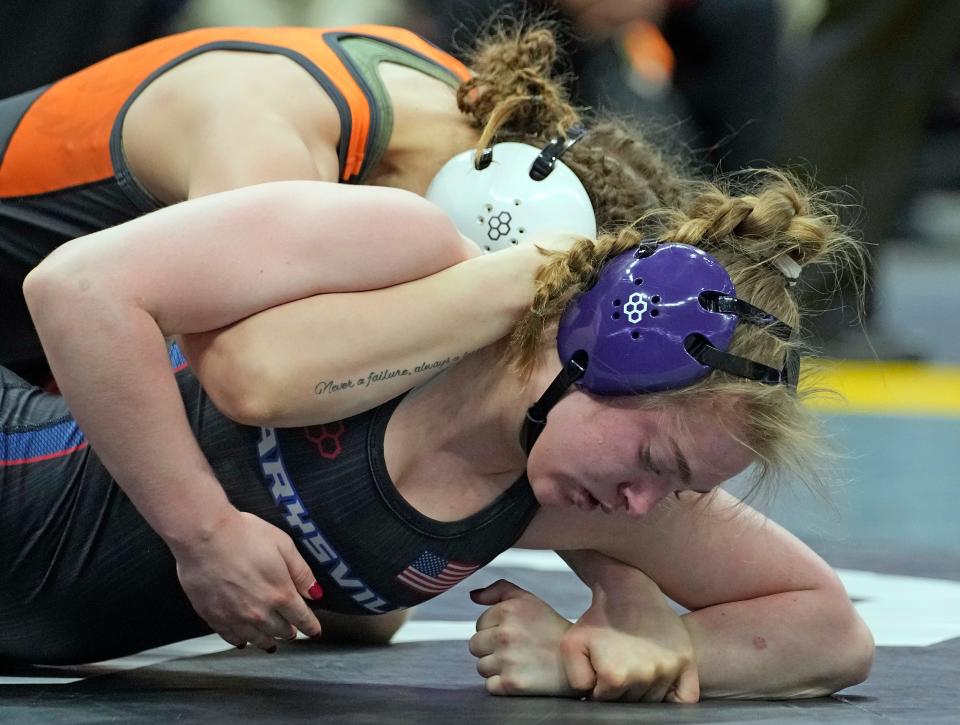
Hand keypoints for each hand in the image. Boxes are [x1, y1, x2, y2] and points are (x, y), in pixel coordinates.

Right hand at [172, 509, 323, 651]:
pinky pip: (231, 637)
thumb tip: (315, 592)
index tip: (315, 631)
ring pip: (257, 638)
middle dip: (289, 631)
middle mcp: (260, 611)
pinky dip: (241, 640)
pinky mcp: (214, 617)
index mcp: (281, 593)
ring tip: (271, 643)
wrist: (203, 537)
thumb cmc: (242, 534)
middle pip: (280, 630)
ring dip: (267, 641)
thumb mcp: (283, 545)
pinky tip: (242, 640)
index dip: (311, 626)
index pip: (302, 618)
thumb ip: (301, 572)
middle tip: (292, 631)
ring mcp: (236, 617)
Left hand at [468, 579, 581, 696]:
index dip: (494, 629)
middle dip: (490, 649)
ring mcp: (507, 660)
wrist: (578, 663)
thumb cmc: (550, 628)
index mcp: (508, 610)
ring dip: (496, 668)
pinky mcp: (511, 684)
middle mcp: (505, 634)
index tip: (515, 634)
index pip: (480, 624)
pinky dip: (502, 685)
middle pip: (475, 645)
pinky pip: (490, 686)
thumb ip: (499, 590)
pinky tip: (520, 676)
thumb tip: (473, 595)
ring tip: (519, 663)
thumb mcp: (528, 600)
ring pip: (481, 667)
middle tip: (514, 650)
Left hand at [564, 581, 699, 702]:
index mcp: (615, 676)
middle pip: (631, 703)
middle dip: (621, 691)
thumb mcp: (571, 645)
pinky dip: (674, 699)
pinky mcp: (686, 661)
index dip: (599, 689)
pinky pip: (686, 698)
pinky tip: (661, 687)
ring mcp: (668, 669)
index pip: (606, 702)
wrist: (628, 592)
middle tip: (617, 666)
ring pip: (654, 701)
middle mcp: (645, 675)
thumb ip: (577, 680)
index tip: (600, 672)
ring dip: (644, 691)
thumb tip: (593, 698)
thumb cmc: (598, 620)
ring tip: (634, 666)